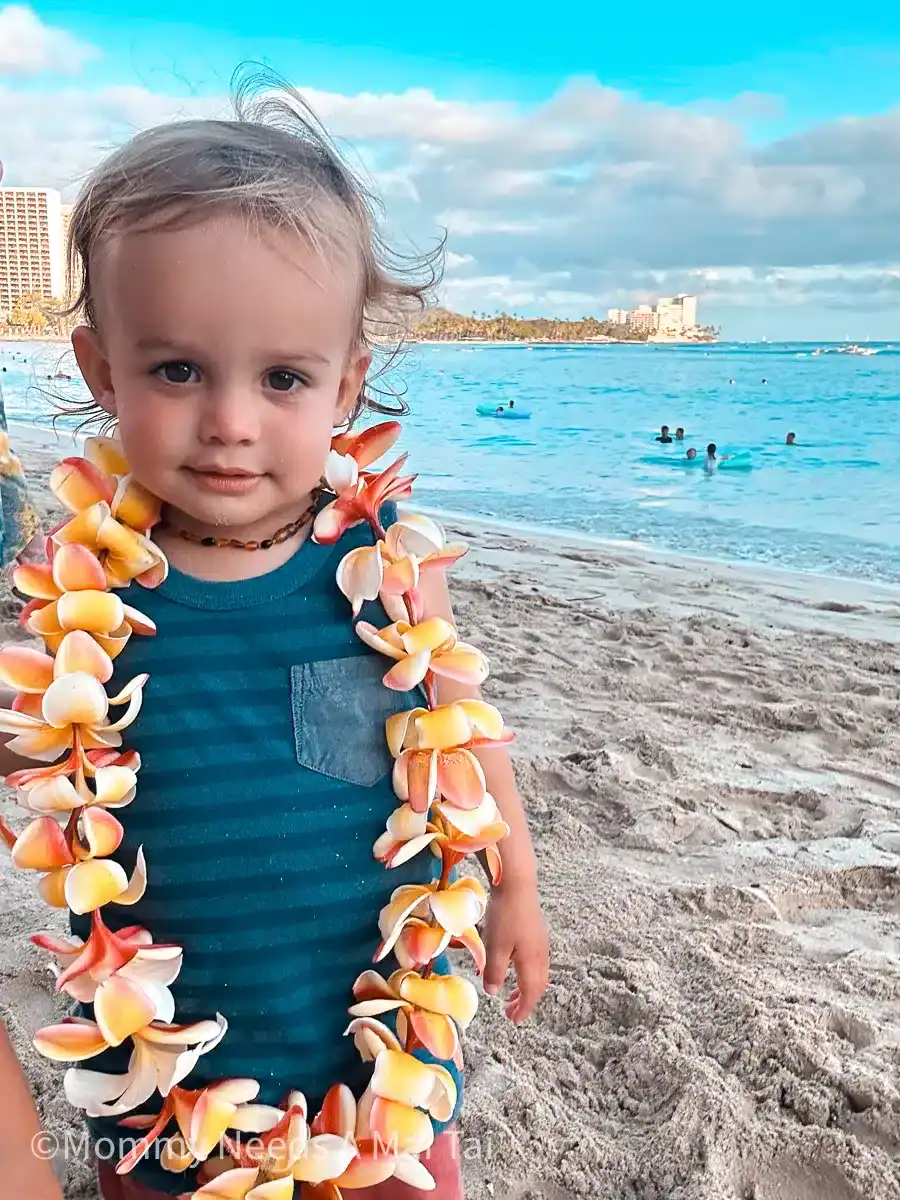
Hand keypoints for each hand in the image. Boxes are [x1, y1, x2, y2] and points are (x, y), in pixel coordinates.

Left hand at [482, 882, 548, 1022]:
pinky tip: (512, 967)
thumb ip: (495, 972)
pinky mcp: (536, 933)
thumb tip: (494, 992)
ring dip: (526, 988)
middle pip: (538, 986)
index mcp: (532, 961)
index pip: (531, 993)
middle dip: (525, 1001)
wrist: (517, 885)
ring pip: (537, 974)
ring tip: (510, 994)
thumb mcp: (495, 946)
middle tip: (510, 1012)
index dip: (523, 1009)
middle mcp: (541, 955)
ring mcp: (541, 943)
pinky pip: (535, 962)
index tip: (513, 1020)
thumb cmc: (505, 916)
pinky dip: (526, 974)